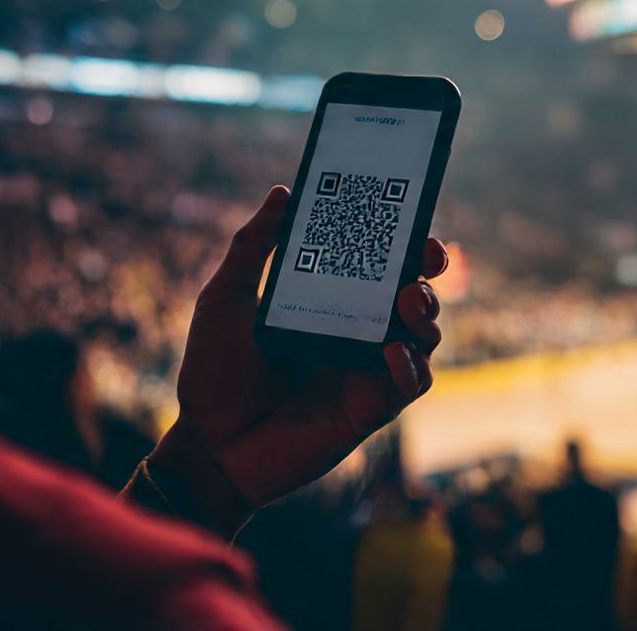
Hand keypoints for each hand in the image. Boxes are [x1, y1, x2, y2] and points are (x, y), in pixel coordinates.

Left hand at [149, 185, 446, 519]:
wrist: (207, 444)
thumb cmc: (214, 373)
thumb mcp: (226, 299)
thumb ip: (253, 246)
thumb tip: (282, 192)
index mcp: (330, 305)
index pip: (380, 268)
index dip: (406, 246)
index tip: (413, 224)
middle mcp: (356, 336)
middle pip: (414, 298)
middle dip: (429, 274)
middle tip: (425, 259)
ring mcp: (366, 373)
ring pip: (423, 339)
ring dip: (426, 315)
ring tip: (408, 300)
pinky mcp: (368, 410)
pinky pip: (409, 386)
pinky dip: (411, 368)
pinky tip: (393, 352)